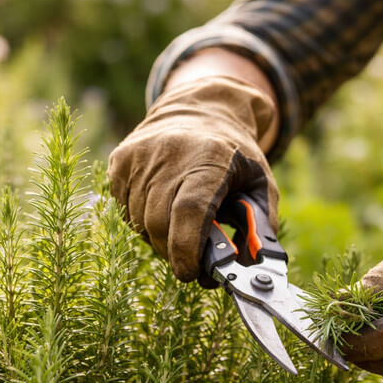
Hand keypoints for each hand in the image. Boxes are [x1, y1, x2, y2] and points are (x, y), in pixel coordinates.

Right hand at [107, 75, 277, 283]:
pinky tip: (163, 205)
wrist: (201, 109)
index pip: (189, 211)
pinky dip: (143, 221)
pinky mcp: (119, 161)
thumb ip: (261, 228)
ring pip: (139, 222)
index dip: (187, 249)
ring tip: (181, 226)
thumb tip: (249, 268)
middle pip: (159, 223)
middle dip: (174, 252)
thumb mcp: (262, 185)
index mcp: (210, 157)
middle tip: (191, 261)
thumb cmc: (235, 156)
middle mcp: (170, 152)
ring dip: (159, 238)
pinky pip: (125, 210)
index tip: (191, 273)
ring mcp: (139, 155)